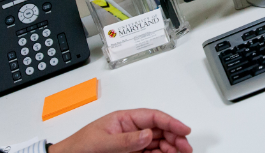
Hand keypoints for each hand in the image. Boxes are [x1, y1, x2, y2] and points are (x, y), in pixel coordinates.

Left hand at [49, 109, 191, 152]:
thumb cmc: (79, 146)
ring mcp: (131, 142)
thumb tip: (147, 134)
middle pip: (159, 130)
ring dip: (170, 147)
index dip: (171, 122)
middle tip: (185, 148)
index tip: (184, 130)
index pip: (153, 117)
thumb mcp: (102, 143)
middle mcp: (130, 129)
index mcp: (124, 119)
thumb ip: (126, 139)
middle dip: (174, 137)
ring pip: (157, 142)